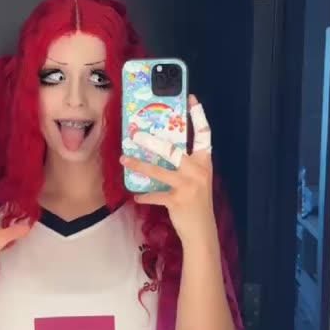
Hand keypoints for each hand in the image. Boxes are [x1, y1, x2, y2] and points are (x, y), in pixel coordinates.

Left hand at [120, 96, 213, 241]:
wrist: (201, 232)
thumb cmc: (196, 203)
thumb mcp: (196, 180)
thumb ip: (185, 165)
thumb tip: (160, 148)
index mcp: (204, 162)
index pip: (204, 134)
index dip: (198, 116)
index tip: (191, 98)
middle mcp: (198, 171)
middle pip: (173, 150)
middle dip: (152, 142)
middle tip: (135, 134)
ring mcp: (188, 186)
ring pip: (159, 171)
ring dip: (139, 165)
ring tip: (124, 158)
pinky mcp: (177, 201)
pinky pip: (155, 195)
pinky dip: (144, 196)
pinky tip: (136, 195)